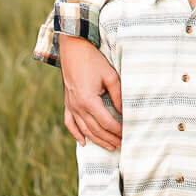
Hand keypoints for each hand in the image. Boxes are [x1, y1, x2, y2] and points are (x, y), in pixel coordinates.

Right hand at [60, 35, 122, 149]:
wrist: (73, 49)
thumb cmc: (93, 61)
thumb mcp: (111, 77)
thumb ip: (118, 96)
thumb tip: (125, 112)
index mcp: (88, 100)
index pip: (106, 122)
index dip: (118, 131)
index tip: (127, 135)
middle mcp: (77, 106)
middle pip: (95, 129)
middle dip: (109, 139)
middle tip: (122, 145)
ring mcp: (70, 105)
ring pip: (84, 130)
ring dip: (97, 140)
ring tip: (110, 146)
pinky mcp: (67, 103)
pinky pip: (70, 123)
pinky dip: (76, 134)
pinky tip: (83, 142)